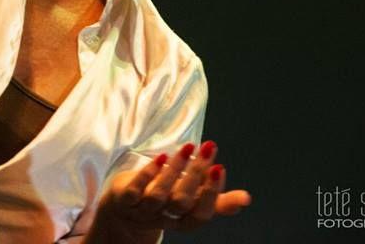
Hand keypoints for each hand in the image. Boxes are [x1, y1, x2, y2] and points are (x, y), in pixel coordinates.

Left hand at [90, 141, 251, 239]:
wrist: (124, 210)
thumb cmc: (165, 201)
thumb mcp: (191, 202)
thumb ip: (216, 200)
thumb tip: (246, 198)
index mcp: (183, 221)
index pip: (200, 214)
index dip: (211, 194)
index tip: (219, 168)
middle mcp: (163, 218)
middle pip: (181, 202)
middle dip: (196, 175)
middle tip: (208, 148)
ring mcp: (142, 210)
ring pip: (158, 195)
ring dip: (174, 170)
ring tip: (188, 147)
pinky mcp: (124, 199)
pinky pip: (135, 190)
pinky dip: (148, 174)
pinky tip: (161, 156)